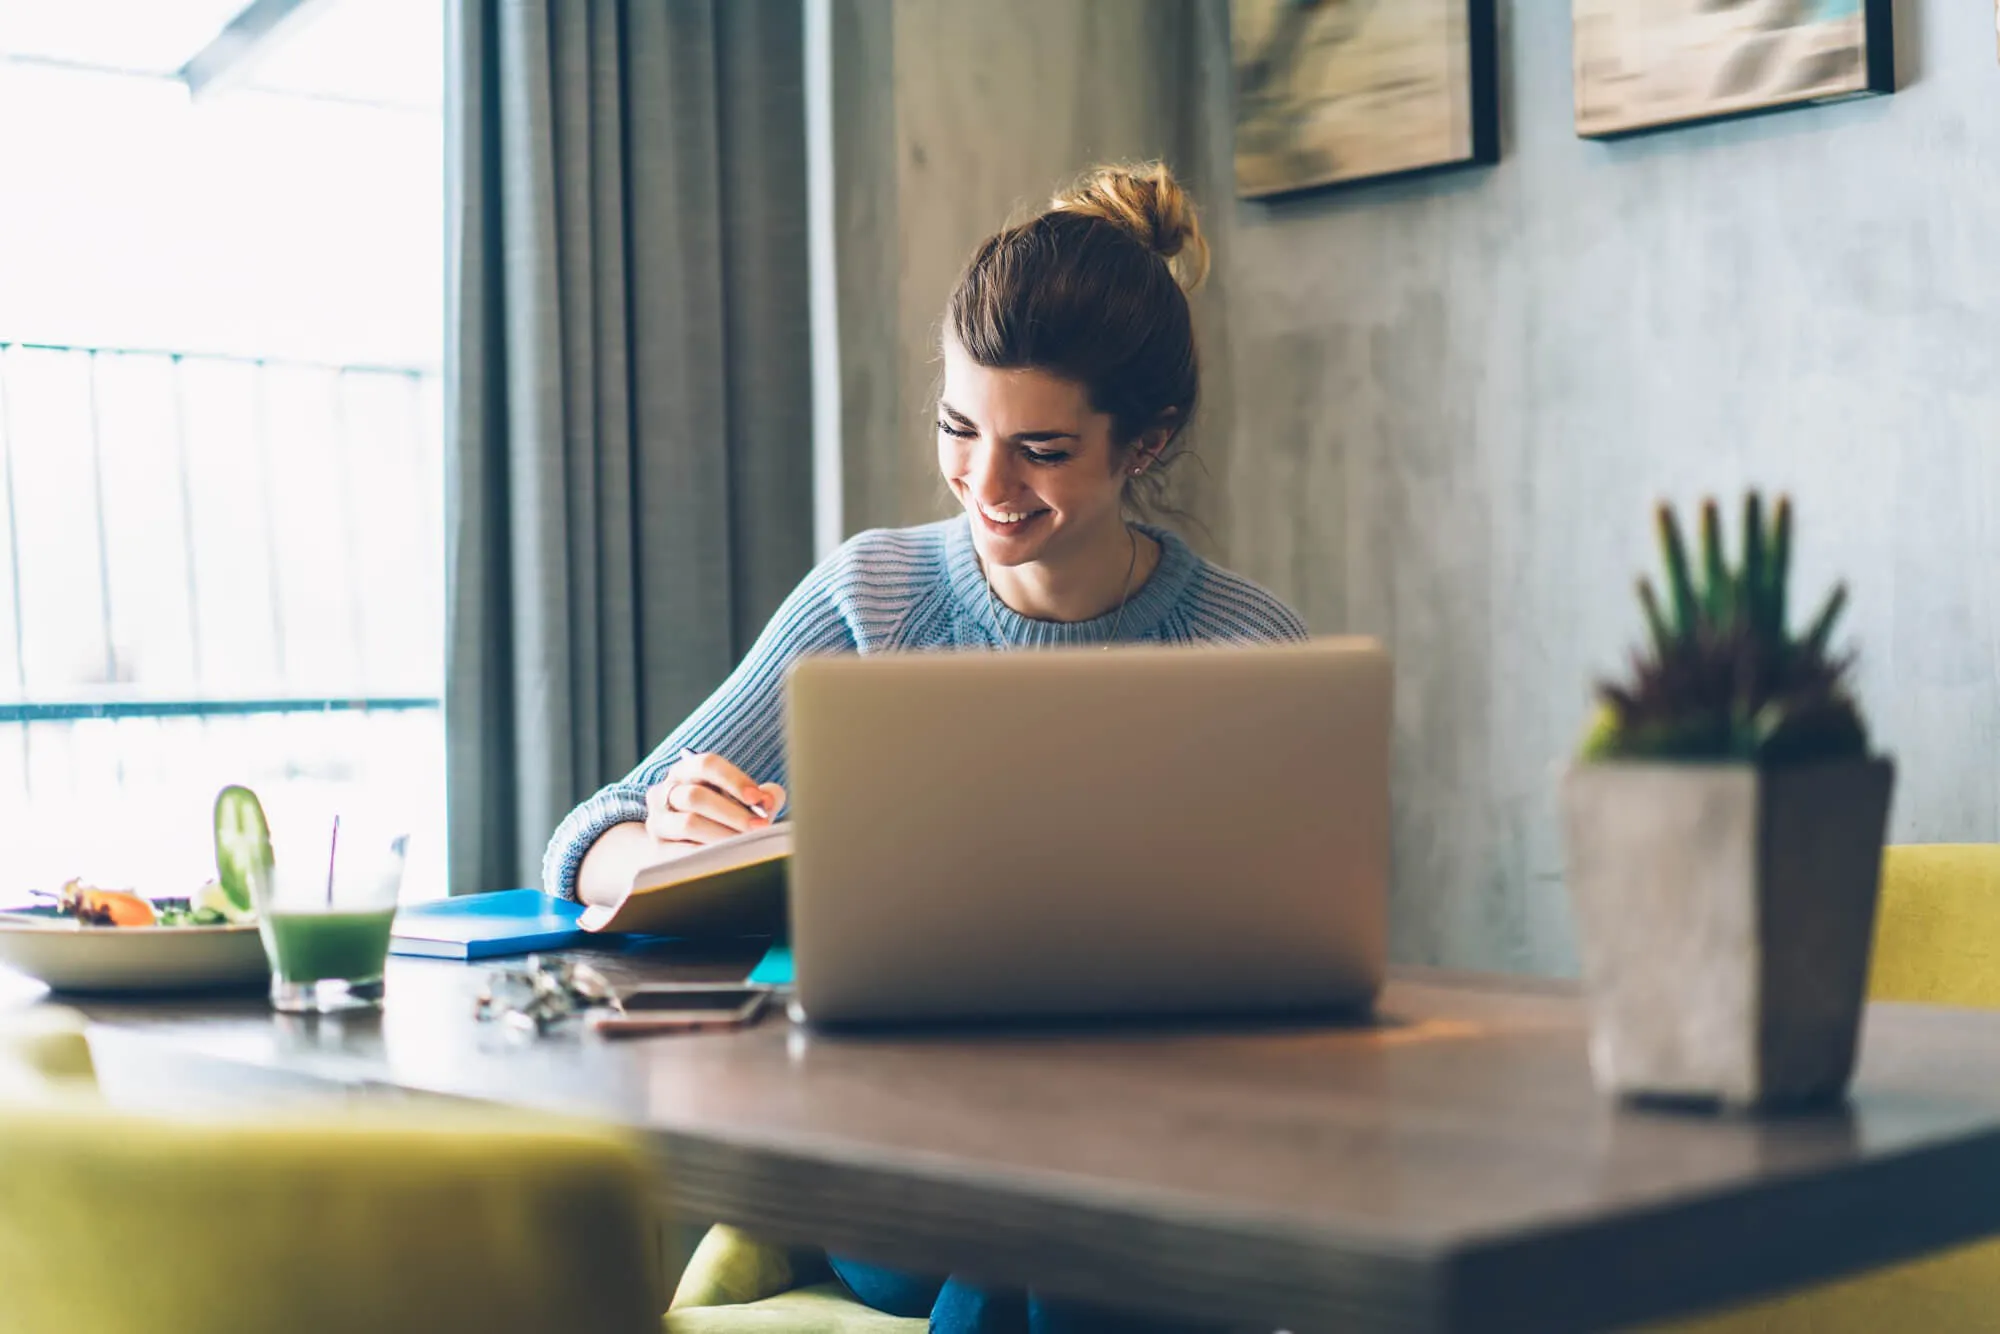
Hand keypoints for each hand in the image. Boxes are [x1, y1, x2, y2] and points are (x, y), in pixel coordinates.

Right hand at [644, 751, 785, 846]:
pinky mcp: (657, 849)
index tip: (757, 798)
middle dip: (733, 813)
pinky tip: (729, 858)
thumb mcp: (742, 802)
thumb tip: (770, 799)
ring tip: (747, 844)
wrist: (691, 848)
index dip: (734, 780)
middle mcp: (664, 792)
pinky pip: (683, 852)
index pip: (706, 764)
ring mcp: (658, 821)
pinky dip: (709, 854)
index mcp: (685, 771)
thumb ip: (762, 795)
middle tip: (760, 826)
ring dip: (723, 834)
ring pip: (689, 824)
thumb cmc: (723, 818)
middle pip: (696, 796)